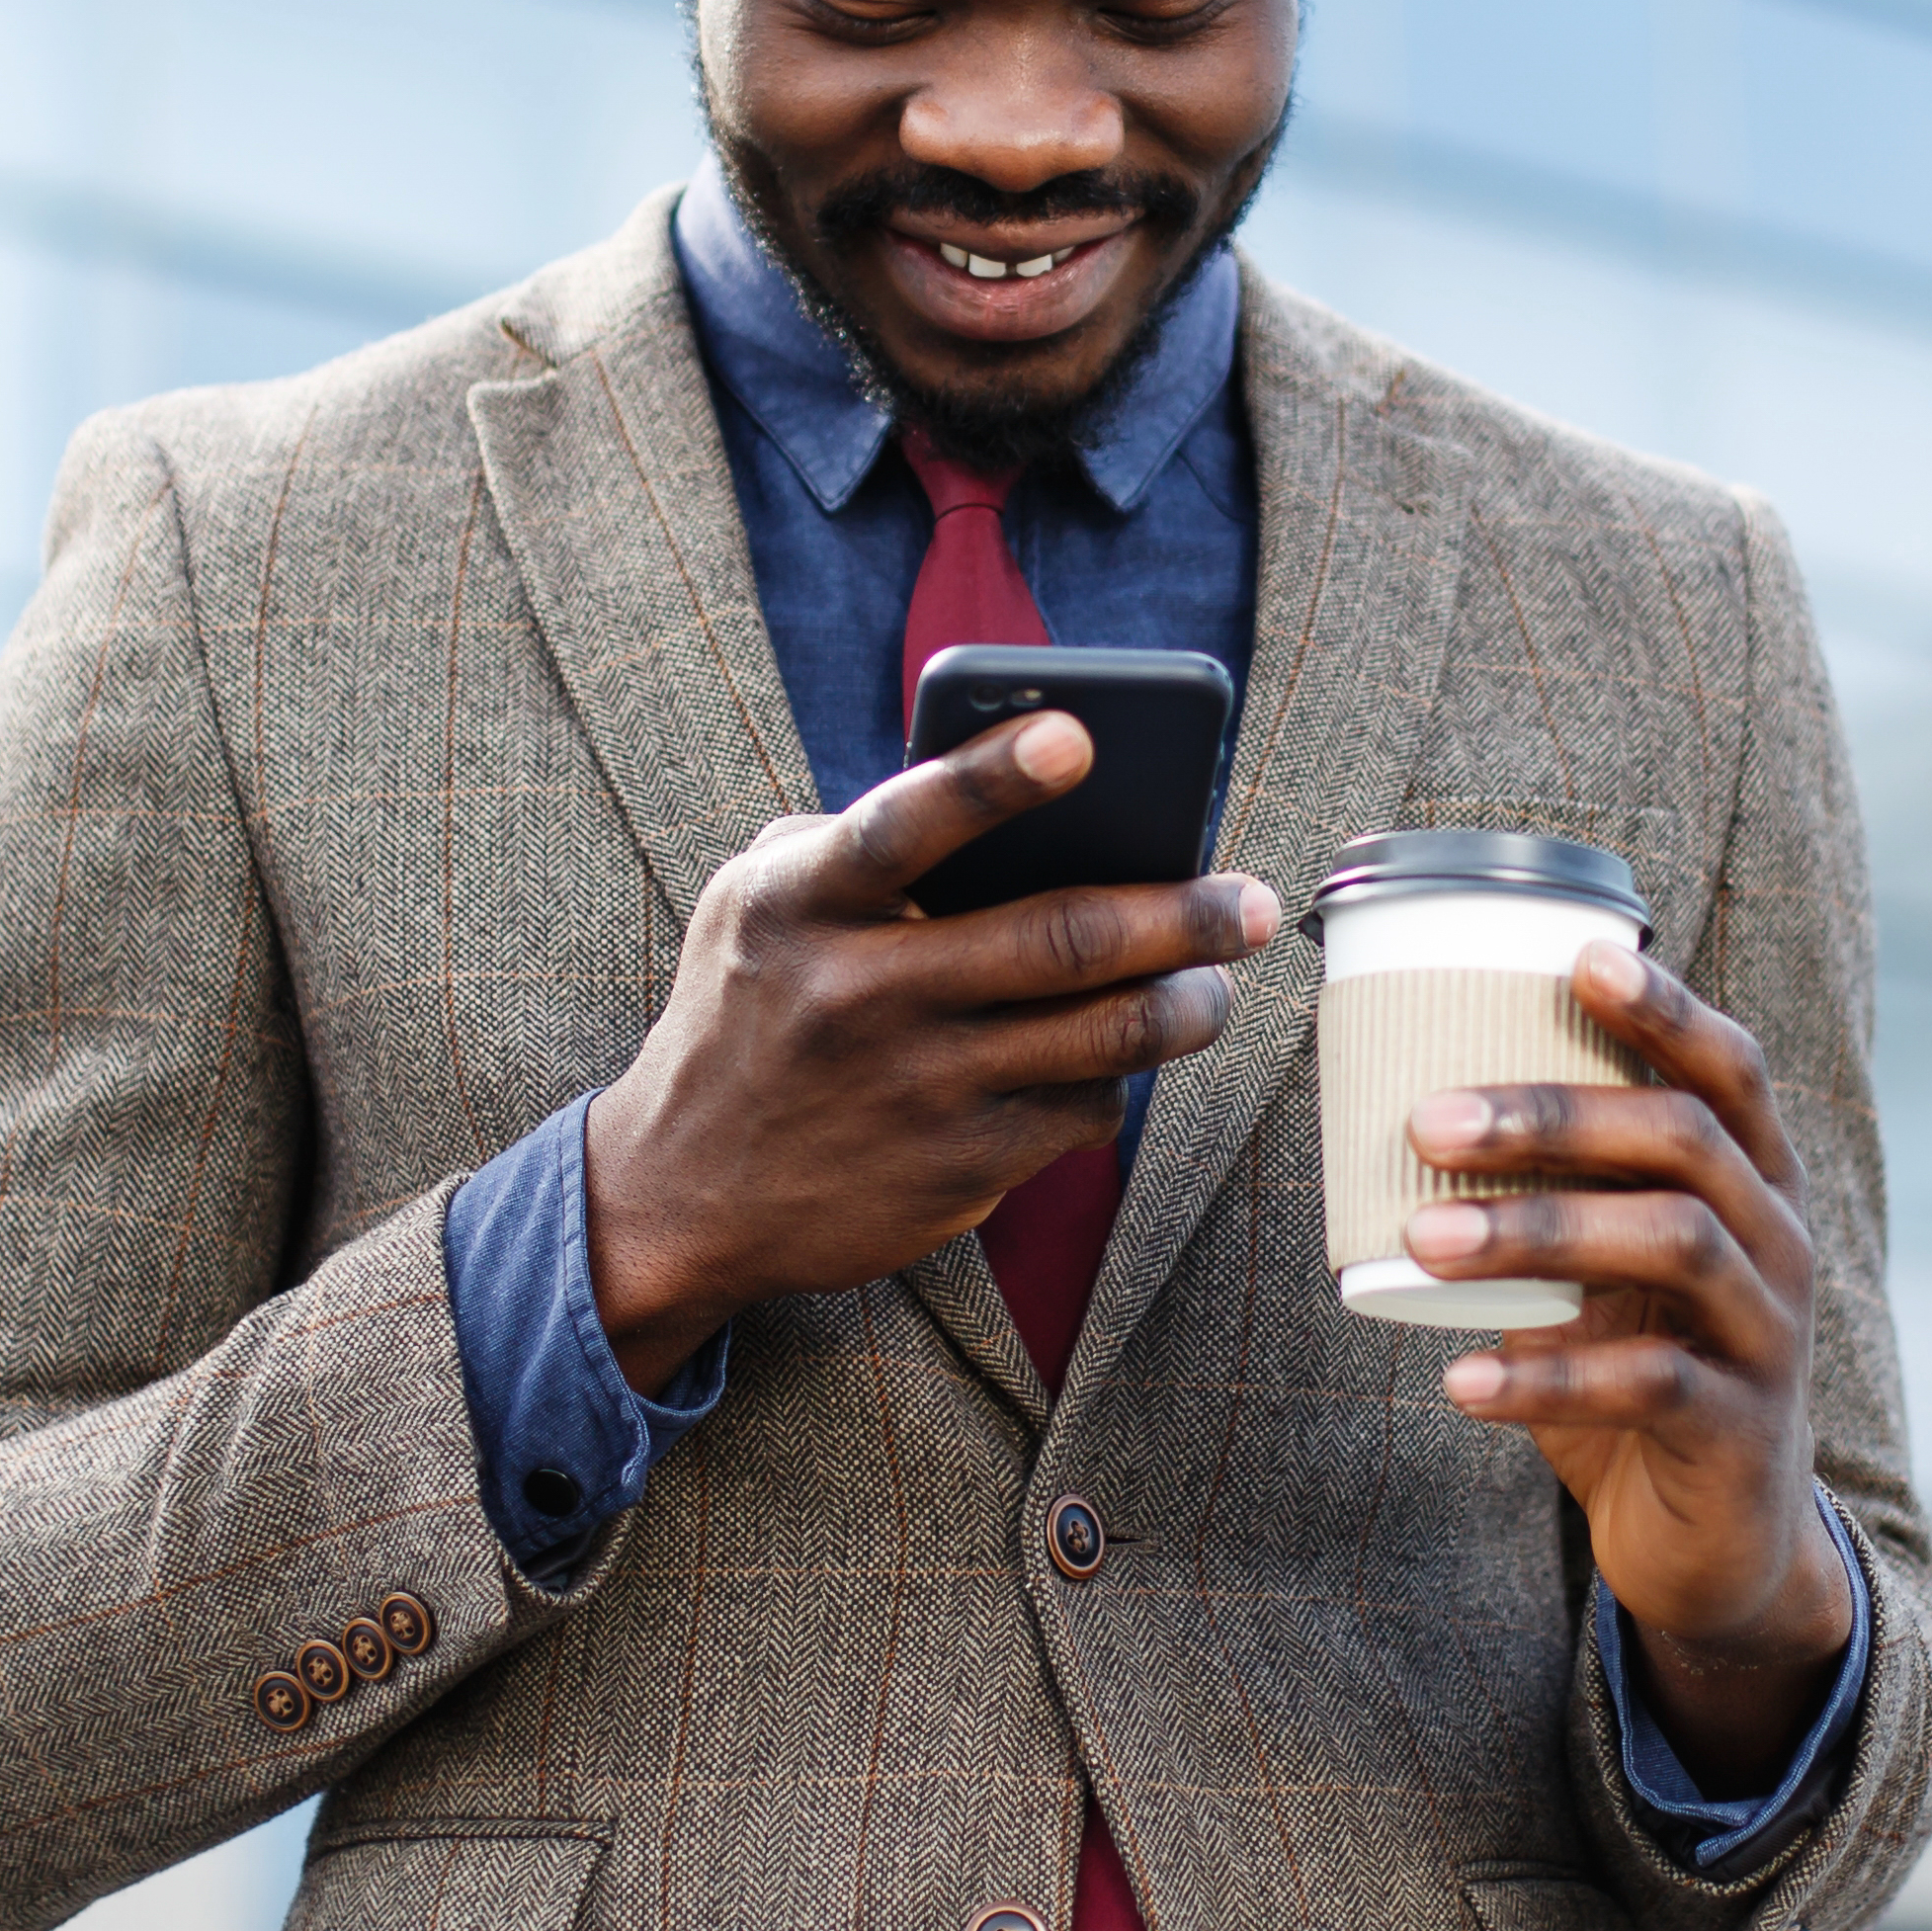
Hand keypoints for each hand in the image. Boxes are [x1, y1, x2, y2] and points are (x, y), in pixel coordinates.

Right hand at [584, 715, 1276, 1387]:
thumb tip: (1010, 800)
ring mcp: (917, 1087)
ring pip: (1101, 1034)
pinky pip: (1082, 1106)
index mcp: (803, 902)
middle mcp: (861, 993)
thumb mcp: (759, 906)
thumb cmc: (748, 1012)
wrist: (681, 1194)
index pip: (909, 823)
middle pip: (1058, 939)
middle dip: (1179, 913)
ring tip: (1219, 979)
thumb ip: (854, 841)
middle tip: (1251, 900)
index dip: (997, 777)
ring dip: (1186, 1003)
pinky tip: (1122, 1056)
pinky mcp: (958, 1169)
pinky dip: (1116, 1075)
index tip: (1081, 736)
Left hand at [1402, 943, 1855, 1787]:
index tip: (1578, 954)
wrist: (1723, 1547)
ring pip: (1673, 1246)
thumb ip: (1554, 1199)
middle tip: (1427, 1120)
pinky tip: (1459, 1380)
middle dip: (1555, 1116)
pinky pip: (1648, 1385)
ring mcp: (1770, 1336)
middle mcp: (1779, 1242)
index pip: (1728, 1070)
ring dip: (1539, 1231)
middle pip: (1685, 1142)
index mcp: (1753, 1183)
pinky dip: (1546, 1376)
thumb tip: (1400, 1116)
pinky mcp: (1740, 1430)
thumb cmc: (1642, 1371)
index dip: (1665, 1008)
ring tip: (1424, 1240)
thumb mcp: (1608, 1275)